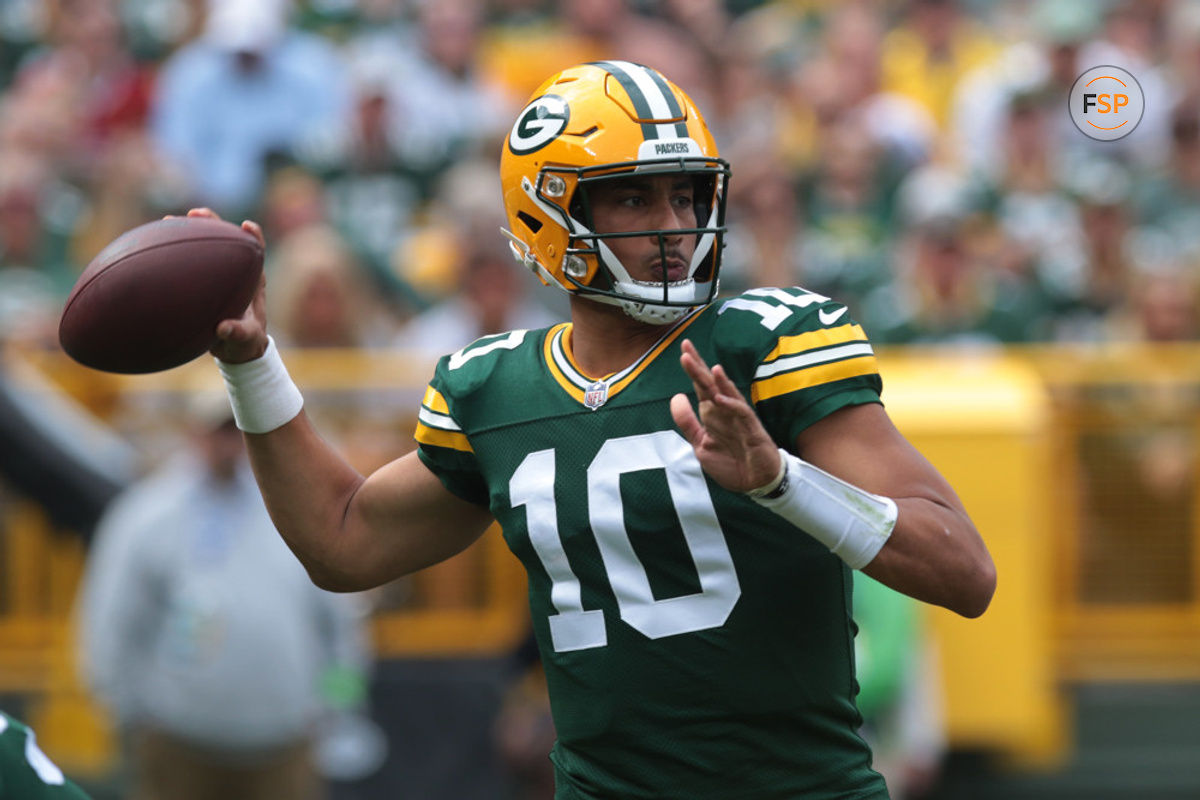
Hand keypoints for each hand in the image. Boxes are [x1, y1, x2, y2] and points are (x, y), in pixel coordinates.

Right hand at [184, 208, 269, 363]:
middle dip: (213, 222)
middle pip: (227, 238)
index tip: (246, 226)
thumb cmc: (245, 342)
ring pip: (206, 245)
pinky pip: (188, 262)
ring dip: (190, 231)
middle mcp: (236, 272)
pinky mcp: (202, 282)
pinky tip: (155, 244)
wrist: (236, 350)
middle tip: (196, 214)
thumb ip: (237, 333)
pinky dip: (175, 252)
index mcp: (253, 281)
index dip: (253, 236)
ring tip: (169, 220)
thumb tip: (222, 328)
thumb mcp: (244, 340)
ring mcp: (217, 274)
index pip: (256, 251)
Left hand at [669, 339, 781, 492]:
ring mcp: (739, 419)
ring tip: (708, 367)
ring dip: (717, 382)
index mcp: (713, 413)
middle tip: (686, 347)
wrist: (755, 482)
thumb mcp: (701, 444)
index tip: (684, 349)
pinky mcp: (752, 430)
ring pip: (728, 395)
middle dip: (699, 367)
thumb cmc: (731, 462)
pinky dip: (731, 405)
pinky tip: (719, 398)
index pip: (701, 386)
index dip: (693, 368)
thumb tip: (676, 396)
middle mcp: (725, 411)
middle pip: (711, 384)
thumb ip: (687, 422)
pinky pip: (741, 414)